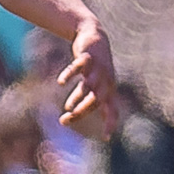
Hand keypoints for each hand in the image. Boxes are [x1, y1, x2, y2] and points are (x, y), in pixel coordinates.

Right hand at [57, 19, 116, 140]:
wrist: (95, 35)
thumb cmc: (95, 66)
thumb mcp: (95, 82)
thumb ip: (89, 98)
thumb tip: (75, 113)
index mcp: (109, 89)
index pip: (113, 110)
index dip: (110, 123)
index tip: (106, 138)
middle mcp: (105, 81)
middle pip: (97, 101)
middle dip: (82, 112)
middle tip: (65, 120)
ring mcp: (97, 69)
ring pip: (89, 86)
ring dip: (77, 98)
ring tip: (67, 107)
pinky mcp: (87, 57)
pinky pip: (79, 67)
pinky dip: (70, 75)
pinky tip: (61, 83)